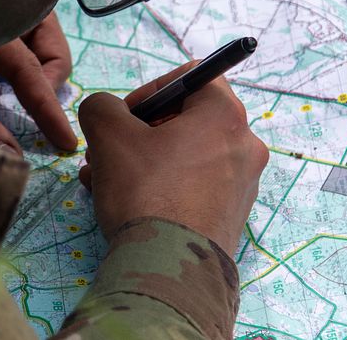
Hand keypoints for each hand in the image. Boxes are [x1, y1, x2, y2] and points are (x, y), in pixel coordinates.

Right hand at [77, 63, 268, 252]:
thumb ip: (102, 106)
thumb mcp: (109, 135)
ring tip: (103, 177)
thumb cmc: (146, 192)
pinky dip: (161, 183)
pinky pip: (193, 184)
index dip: (152, 88)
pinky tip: (123, 201)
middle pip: (188, 118)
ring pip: (186, 154)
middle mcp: (244, 145)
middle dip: (141, 130)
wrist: (170, 270)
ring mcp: (242, 183)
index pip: (193, 76)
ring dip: (144, 158)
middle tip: (109, 148)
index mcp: (224, 115)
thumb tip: (105, 110)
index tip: (125, 114)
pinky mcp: (231, 215)